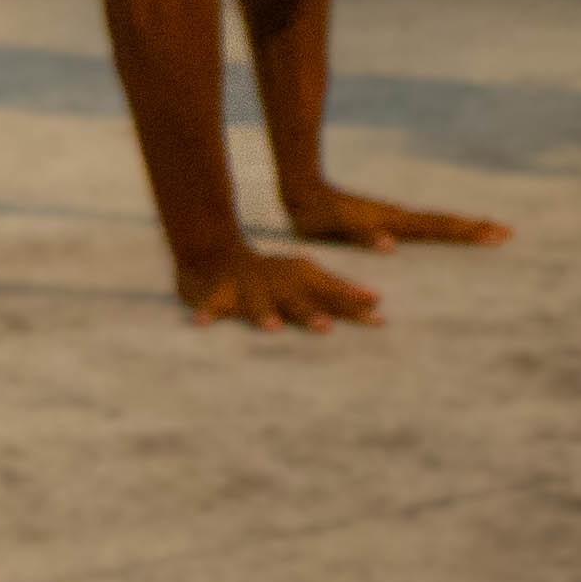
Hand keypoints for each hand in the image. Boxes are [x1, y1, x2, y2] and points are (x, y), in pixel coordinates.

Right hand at [175, 241, 383, 332]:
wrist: (218, 252)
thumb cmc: (273, 274)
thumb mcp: (304, 275)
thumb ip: (338, 290)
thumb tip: (378, 301)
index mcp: (297, 279)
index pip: (330, 292)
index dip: (351, 302)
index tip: (376, 314)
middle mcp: (275, 283)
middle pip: (296, 301)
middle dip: (310, 313)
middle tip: (326, 327)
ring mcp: (246, 288)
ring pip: (255, 303)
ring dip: (264, 314)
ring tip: (272, 329)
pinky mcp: (218, 295)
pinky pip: (210, 304)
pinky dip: (206, 312)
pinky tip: (201, 323)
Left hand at [281, 184, 511, 254]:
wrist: (302, 191)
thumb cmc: (315, 216)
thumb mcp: (335, 228)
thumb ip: (362, 235)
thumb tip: (390, 244)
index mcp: (392, 222)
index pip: (437, 228)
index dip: (466, 232)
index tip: (496, 234)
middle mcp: (398, 218)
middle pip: (443, 223)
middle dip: (475, 228)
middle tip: (508, 232)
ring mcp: (393, 217)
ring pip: (436, 222)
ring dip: (463, 227)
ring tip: (489, 230)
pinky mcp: (386, 220)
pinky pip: (422, 225)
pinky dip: (441, 228)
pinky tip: (445, 232)